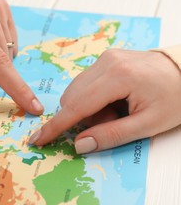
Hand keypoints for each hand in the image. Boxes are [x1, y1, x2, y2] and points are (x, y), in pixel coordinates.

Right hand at [29, 49, 180, 152]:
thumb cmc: (174, 98)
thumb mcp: (148, 125)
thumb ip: (111, 136)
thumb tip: (79, 145)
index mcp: (118, 77)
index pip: (76, 106)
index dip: (55, 126)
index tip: (37, 140)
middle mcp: (106, 62)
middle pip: (73, 99)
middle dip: (84, 119)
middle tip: (112, 122)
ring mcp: (105, 58)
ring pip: (77, 92)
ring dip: (89, 110)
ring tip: (117, 111)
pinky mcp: (105, 59)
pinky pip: (85, 84)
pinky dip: (93, 100)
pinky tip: (114, 101)